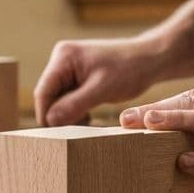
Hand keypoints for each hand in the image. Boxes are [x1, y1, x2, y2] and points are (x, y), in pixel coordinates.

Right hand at [34, 39, 160, 125]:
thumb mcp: (102, 90)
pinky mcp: (76, 77)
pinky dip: (75, 110)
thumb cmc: (130, 69)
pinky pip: (67, 99)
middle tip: (77, 130)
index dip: (48, 115)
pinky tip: (89, 116)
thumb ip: (74, 104)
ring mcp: (68, 68)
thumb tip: (50, 120)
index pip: (43, 92)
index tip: (60, 135)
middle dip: (60, 115)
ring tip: (87, 121)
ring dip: (68, 114)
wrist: (149, 59)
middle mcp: (61, 60)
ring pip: (58, 100)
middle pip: (49, 97)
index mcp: (64, 57)